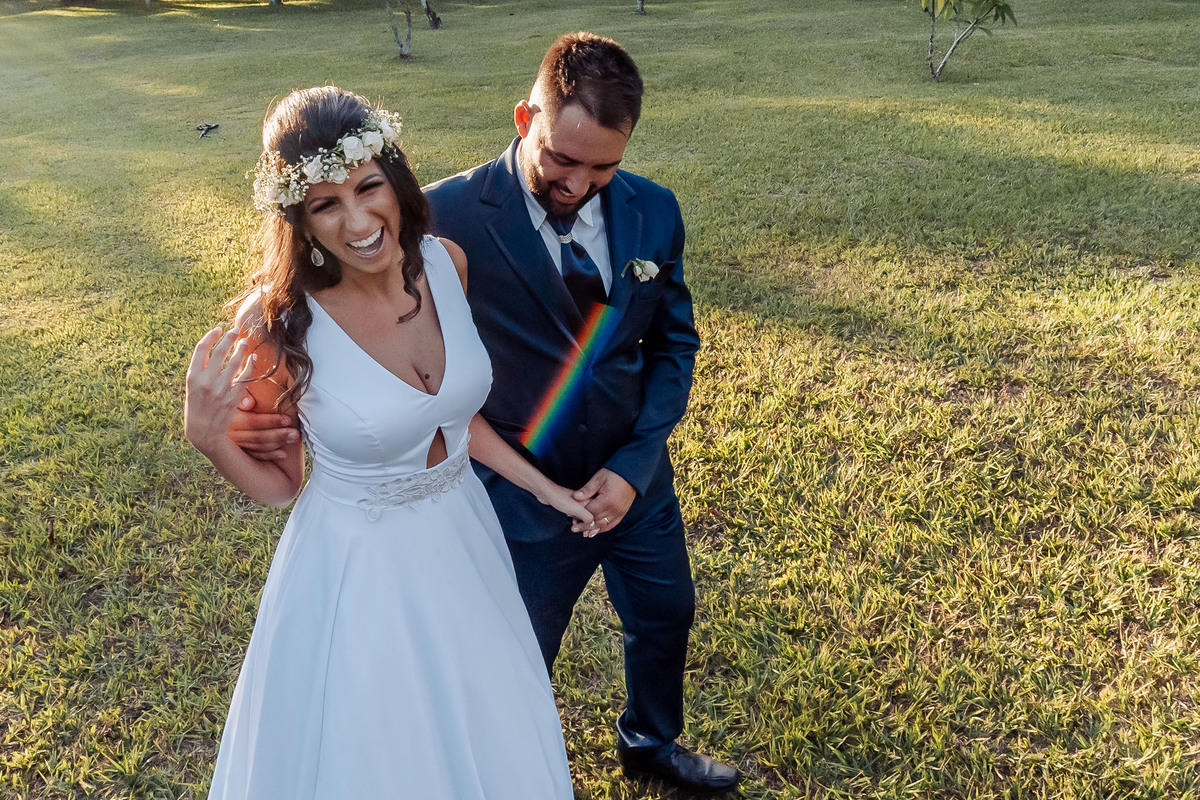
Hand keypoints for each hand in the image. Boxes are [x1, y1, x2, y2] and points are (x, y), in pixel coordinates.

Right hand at [185, 327, 254, 457]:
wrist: (203, 433)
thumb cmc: (196, 408)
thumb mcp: (192, 388)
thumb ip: (200, 371)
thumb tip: (211, 351)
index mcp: (192, 377)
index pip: (201, 349)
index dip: (211, 336)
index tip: (218, 329)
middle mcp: (205, 381)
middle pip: (219, 352)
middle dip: (229, 338)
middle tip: (236, 330)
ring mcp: (220, 389)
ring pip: (234, 362)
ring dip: (241, 349)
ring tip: (245, 341)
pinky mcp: (233, 398)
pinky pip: (245, 377)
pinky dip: (250, 365)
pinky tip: (253, 358)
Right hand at [229, 393, 299, 460]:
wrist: (209, 410)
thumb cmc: (224, 395)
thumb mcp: (229, 391)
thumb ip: (240, 395)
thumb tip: (250, 403)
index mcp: (227, 418)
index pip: (252, 422)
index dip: (271, 421)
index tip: (288, 419)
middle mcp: (227, 434)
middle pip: (257, 437)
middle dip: (278, 435)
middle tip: (296, 434)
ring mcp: (231, 445)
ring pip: (256, 447)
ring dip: (277, 444)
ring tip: (293, 439)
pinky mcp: (234, 452)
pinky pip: (253, 455)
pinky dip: (268, 455)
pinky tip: (282, 454)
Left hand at [536, 484, 596, 535]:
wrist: (547, 492)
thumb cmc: (561, 499)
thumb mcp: (577, 510)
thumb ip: (587, 517)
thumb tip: (592, 524)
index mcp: (590, 500)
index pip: (597, 515)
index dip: (594, 526)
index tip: (589, 534)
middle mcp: (586, 500)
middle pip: (593, 515)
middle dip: (590, 526)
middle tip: (585, 535)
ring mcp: (579, 502)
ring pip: (585, 515)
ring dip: (584, 524)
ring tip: (581, 531)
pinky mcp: (572, 504)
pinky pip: (579, 514)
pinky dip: (578, 520)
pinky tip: (574, 523)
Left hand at [573, 468, 635, 535]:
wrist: (632, 474)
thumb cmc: (614, 474)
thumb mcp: (599, 478)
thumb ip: (587, 489)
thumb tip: (575, 497)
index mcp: (607, 500)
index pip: (590, 512)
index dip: (580, 515)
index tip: (570, 517)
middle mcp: (614, 509)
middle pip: (596, 521)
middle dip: (584, 525)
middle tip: (573, 528)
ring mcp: (620, 512)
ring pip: (604, 525)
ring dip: (593, 529)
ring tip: (583, 533)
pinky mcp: (622, 513)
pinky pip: (612, 524)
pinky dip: (603, 528)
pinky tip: (596, 530)